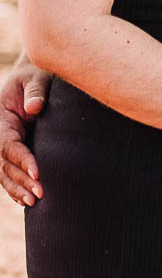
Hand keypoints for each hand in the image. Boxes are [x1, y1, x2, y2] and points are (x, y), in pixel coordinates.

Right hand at [0, 58, 50, 206]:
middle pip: (5, 163)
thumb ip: (36, 91)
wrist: (32, 77)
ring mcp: (3, 143)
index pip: (9, 144)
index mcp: (2, 119)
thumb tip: (34, 108)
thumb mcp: (36, 77)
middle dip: (21, 180)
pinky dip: (14, 187)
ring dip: (17, 188)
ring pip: (4, 172)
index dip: (22, 159)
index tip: (37, 172)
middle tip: (40, 194)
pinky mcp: (12, 149)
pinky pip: (8, 171)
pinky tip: (25, 201)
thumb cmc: (36, 75)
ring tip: (34, 202)